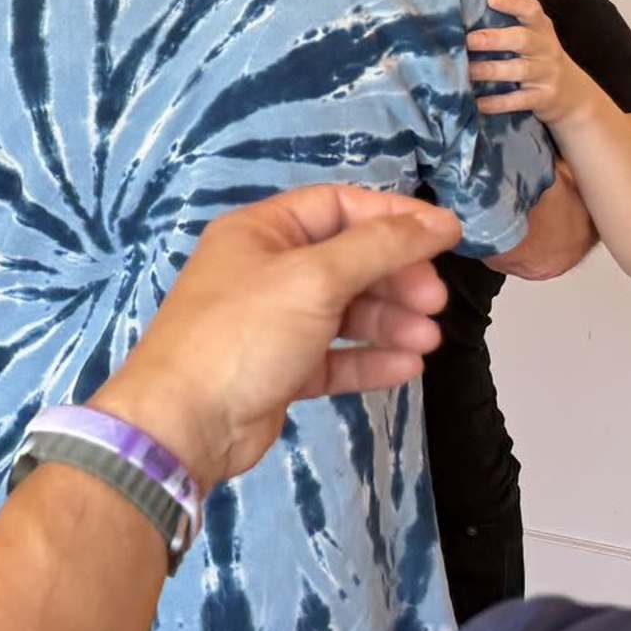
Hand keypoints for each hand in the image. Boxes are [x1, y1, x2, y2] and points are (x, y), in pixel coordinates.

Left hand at [90, 186, 461, 490]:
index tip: (446, 236)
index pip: (338, 206)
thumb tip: (440, 221)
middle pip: (347, 260)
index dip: (393, 218)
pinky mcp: (278, 370)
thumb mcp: (314, 278)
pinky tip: (406, 367)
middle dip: (396, 277)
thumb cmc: (242, 335)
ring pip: (345, 312)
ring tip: (427, 340)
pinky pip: (334, 357)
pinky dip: (369, 360)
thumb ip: (380, 246)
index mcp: (259, 232)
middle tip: (434, 301)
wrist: (184, 424)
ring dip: (390, 321)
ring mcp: (270, 323)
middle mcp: (263, 271)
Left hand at [469, 0, 586, 123]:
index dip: (513, 2)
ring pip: (519, 70)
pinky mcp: (544, 98)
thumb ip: (505, 25)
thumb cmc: (538, 59)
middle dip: (495, 39)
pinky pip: (519, 100)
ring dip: (490, 70)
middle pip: (523, 39)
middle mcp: (545, 48)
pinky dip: (497, 103)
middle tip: (468, 40)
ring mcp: (547, 73)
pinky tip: (477, 103)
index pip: (531, 9)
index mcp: (540, 28)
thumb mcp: (532, 38)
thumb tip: (461, 9)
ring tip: (464, 71)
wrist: (573, 94)